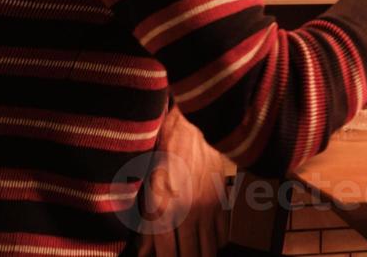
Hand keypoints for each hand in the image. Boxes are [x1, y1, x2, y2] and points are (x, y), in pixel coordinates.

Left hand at [136, 105, 232, 256]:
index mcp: (164, 210)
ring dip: (202, 254)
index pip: (167, 254)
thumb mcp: (146, 188)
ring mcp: (208, 206)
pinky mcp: (222, 197)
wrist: (188, 124)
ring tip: (197, 253)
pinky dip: (216, 241)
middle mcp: (187, 212)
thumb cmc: (161, 152)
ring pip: (209, 248)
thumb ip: (147, 223)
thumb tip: (143, 251)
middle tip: (184, 255)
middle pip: (191, 255)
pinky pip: (223, 232)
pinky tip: (209, 241)